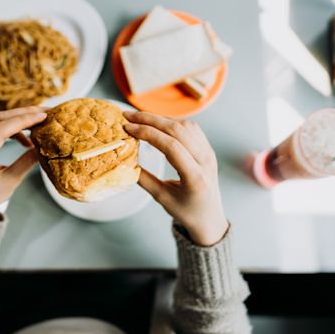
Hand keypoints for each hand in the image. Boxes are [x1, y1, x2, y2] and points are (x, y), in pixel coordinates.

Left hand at [0, 107, 47, 233]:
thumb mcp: (11, 181)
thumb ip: (26, 162)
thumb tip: (44, 146)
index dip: (22, 121)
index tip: (42, 117)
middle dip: (23, 114)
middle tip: (45, 112)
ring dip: (18, 119)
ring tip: (38, 123)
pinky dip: (11, 128)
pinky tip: (25, 138)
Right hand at [124, 111, 227, 245]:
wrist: (210, 217)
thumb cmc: (186, 211)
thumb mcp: (162, 198)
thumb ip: (143, 179)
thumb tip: (124, 160)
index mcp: (195, 177)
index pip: (171, 146)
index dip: (147, 133)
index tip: (128, 128)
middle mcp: (206, 160)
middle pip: (177, 130)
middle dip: (149, 120)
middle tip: (127, 116)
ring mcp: (209, 152)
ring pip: (183, 125)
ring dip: (159, 118)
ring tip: (137, 118)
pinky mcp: (207, 148)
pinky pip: (189, 128)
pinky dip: (170, 122)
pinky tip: (155, 123)